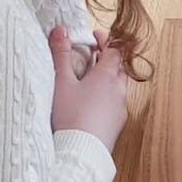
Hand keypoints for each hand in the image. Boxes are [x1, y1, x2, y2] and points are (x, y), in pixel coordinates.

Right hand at [49, 26, 128, 151]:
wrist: (82, 151)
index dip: (107, 40)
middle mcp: (119, 90)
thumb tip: (61, 30)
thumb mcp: (62, 82)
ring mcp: (120, 107)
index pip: (115, 50)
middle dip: (108, 57)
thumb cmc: (71, 116)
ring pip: (119, 85)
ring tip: (91, 76)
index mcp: (108, 76)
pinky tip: (94, 101)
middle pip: (119, 67)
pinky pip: (116, 102)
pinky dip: (108, 94)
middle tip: (93, 54)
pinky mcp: (117, 122)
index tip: (95, 35)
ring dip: (108, 76)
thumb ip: (61, 54)